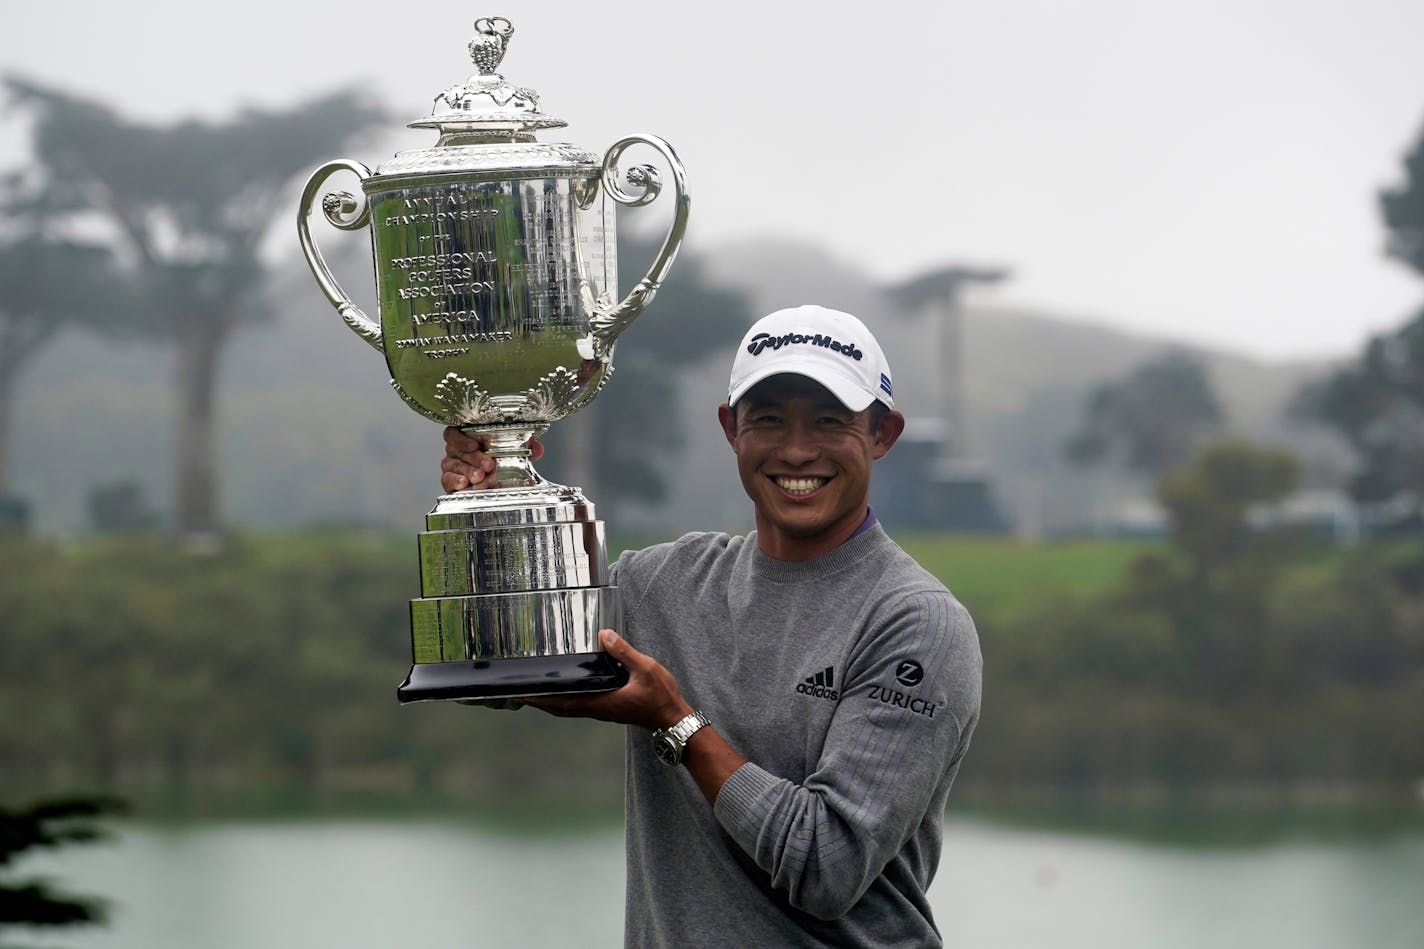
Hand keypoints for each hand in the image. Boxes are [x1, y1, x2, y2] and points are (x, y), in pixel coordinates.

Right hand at [440, 426, 544, 492]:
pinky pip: (447, 480)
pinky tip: (466, 485)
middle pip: (456, 449)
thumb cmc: (499, 462)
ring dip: (467, 471)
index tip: (476, 444)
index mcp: (467, 438)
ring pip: (453, 465)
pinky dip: (456, 482)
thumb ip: (525, 448)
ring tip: (480, 477)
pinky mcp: (450, 482)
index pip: (454, 432)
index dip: (462, 437)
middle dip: (474, 457)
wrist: (495, 485)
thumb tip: (537, 447)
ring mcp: (452, 466)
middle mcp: (456, 451)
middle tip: (488, 465)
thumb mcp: (514, 454)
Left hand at [526, 629, 691, 731]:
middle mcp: (598, 709)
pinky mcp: (609, 709)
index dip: (540, 699)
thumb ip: (623, 651)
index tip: (522, 694)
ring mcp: (603, 710)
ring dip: (551, 701)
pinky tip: (568, 691)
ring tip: (537, 691)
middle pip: (560, 707)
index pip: (563, 701)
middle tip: (520, 692)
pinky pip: (580, 706)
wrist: (673, 718)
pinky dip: (566, 700)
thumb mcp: (644, 668)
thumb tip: (604, 635)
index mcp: (601, 701)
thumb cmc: (661, 697)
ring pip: (569, 708)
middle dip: (539, 701)